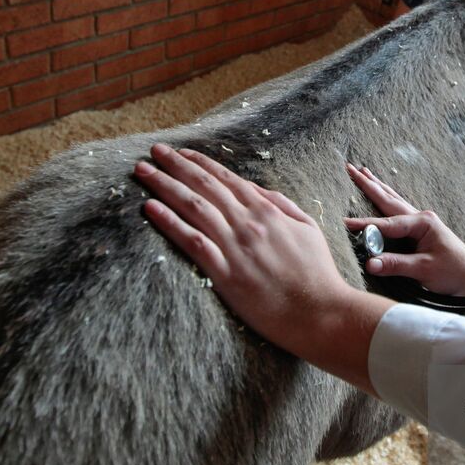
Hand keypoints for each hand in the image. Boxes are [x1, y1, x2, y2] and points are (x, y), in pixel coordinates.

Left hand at [135, 145, 391, 391]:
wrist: (320, 312)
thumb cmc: (317, 274)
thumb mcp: (307, 228)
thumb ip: (282, 205)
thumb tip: (258, 190)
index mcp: (267, 211)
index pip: (227, 179)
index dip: (201, 163)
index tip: (181, 153)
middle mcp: (247, 223)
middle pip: (204, 186)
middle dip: (176, 165)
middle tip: (154, 151)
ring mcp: (235, 248)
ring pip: (193, 207)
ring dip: (165, 186)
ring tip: (143, 172)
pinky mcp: (225, 274)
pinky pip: (192, 242)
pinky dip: (170, 223)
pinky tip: (150, 209)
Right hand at [343, 164, 464, 295]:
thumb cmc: (453, 273)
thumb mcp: (424, 270)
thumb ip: (396, 266)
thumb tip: (370, 263)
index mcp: (422, 223)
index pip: (387, 223)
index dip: (365, 224)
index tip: (344, 223)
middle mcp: (421, 217)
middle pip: (388, 198)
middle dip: (367, 183)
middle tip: (349, 168)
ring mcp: (421, 221)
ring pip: (393, 200)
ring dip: (376, 186)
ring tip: (363, 172)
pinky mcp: (419, 229)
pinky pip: (397, 210)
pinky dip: (386, 198)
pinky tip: (382, 193)